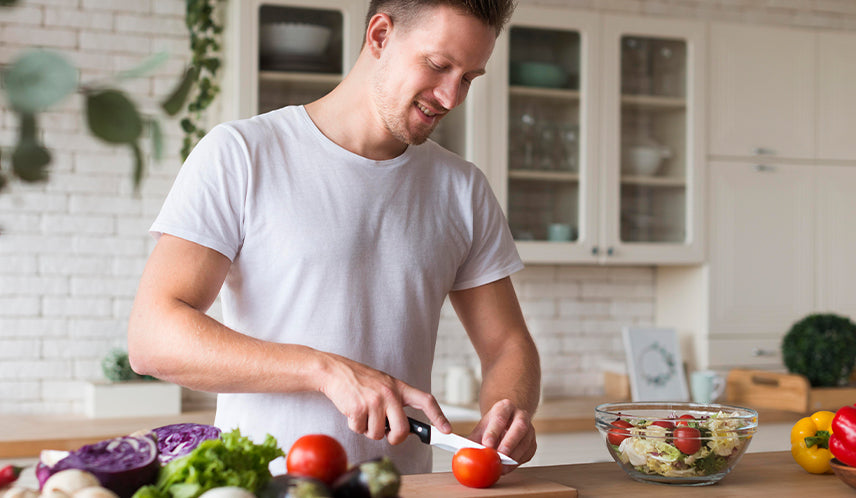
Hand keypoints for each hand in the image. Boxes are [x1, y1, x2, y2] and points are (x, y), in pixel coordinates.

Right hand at [317, 352, 450, 444]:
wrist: (336, 372)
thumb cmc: (361, 381)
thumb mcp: (385, 385)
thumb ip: (396, 402)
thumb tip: (405, 428)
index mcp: (399, 387)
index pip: (426, 401)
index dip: (438, 416)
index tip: (446, 429)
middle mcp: (389, 393)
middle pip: (402, 429)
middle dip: (395, 438)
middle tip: (389, 435)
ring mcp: (374, 401)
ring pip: (378, 434)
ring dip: (369, 429)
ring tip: (364, 413)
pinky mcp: (358, 408)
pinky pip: (360, 430)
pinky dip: (355, 426)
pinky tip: (353, 411)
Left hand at [468, 399, 536, 471]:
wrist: (507, 424)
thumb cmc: (492, 427)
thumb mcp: (481, 429)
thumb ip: (472, 440)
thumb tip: (461, 453)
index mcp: (505, 407)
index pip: (500, 417)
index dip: (493, 431)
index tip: (486, 444)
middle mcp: (520, 415)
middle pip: (519, 427)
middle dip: (509, 443)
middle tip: (499, 456)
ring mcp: (530, 429)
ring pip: (526, 442)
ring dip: (514, 456)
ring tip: (501, 467)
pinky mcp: (533, 443)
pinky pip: (528, 453)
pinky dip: (518, 462)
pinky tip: (508, 467)